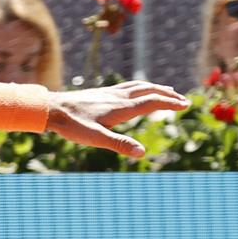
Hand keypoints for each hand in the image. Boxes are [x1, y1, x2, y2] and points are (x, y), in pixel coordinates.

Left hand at [48, 80, 189, 158]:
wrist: (52, 109)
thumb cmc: (72, 125)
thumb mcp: (96, 139)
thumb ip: (119, 145)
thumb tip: (142, 152)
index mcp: (121, 107)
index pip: (153, 101)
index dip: (170, 103)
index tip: (186, 105)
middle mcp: (119, 96)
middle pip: (150, 90)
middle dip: (168, 95)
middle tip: (183, 100)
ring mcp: (110, 93)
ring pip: (139, 86)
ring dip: (156, 88)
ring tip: (167, 91)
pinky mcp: (102, 92)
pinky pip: (128, 86)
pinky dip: (141, 87)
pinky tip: (137, 91)